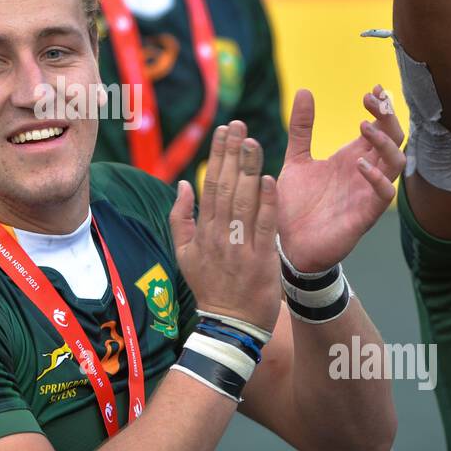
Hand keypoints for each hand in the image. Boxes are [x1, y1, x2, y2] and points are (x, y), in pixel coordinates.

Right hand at [169, 121, 280, 333]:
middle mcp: (219, 235)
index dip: (216, 156)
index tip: (223, 130)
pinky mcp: (261, 260)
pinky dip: (266, 203)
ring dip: (248, 169)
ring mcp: (239, 247)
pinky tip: (269, 179)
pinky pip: (264, 226)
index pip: (209, 185)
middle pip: (225, 187)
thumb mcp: (184, 254)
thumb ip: (181, 218)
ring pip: (243, 201)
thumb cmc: (209, 287)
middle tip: (239, 125)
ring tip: (252, 141)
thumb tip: (183, 185)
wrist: (229, 325)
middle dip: (232, 154)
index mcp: (202, 231)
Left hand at [276, 86, 405, 273]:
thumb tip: (305, 90)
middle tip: (372, 100)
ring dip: (385, 143)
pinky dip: (378, 178)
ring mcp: (367, 193)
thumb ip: (303, 128)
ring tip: (364, 127)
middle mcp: (364, 173)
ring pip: (396, 163)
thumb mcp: (296, 159)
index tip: (372, 91)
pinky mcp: (364, 215)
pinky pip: (384, 194)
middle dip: (388, 118)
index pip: (379, 127)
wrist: (286, 245)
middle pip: (394, 139)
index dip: (381, 108)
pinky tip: (360, 164)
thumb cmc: (295, 205)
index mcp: (352, 157)